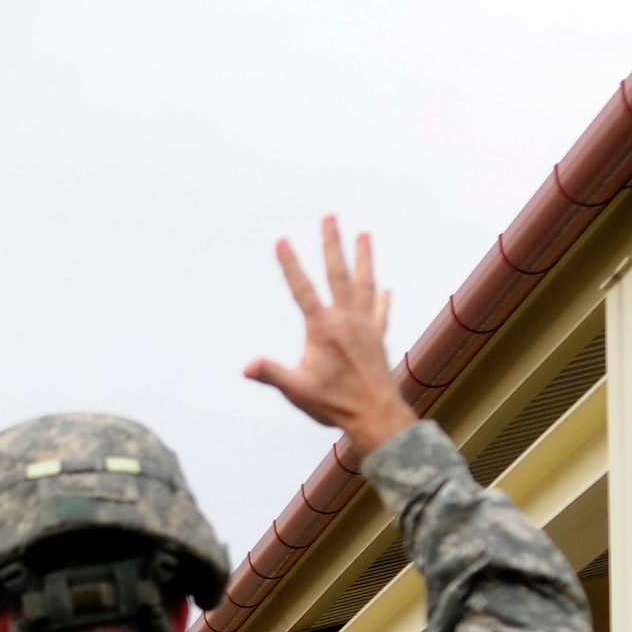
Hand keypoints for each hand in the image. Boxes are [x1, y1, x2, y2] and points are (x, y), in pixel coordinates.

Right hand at [244, 218, 415, 458]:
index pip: (302, 289)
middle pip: (338, 273)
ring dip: (363, 258)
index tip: (282, 240)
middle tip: (330, 217)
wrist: (375, 414)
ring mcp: (366, 326)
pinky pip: (380, 311)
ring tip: (363, 235)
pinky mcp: (378, 338)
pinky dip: (382, 298)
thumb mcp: (296, 390)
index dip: (291, 264)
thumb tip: (246, 367)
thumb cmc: (334, 404)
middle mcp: (347, 319)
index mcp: (323, 328)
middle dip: (332, 244)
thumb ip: (272, 374)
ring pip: (365, 283)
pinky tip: (385, 288)